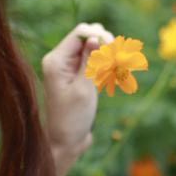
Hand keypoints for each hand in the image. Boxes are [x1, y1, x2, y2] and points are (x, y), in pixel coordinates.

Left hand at [41, 22, 114, 157]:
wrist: (66, 142)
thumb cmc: (73, 118)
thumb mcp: (84, 88)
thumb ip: (90, 61)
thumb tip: (94, 36)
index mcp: (56, 60)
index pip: (80, 33)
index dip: (100, 35)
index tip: (115, 48)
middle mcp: (60, 61)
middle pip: (87, 38)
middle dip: (106, 45)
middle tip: (119, 61)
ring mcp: (68, 69)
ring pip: (92, 50)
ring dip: (108, 57)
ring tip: (119, 71)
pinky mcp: (76, 77)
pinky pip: (93, 63)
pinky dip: (105, 67)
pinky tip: (114, 76)